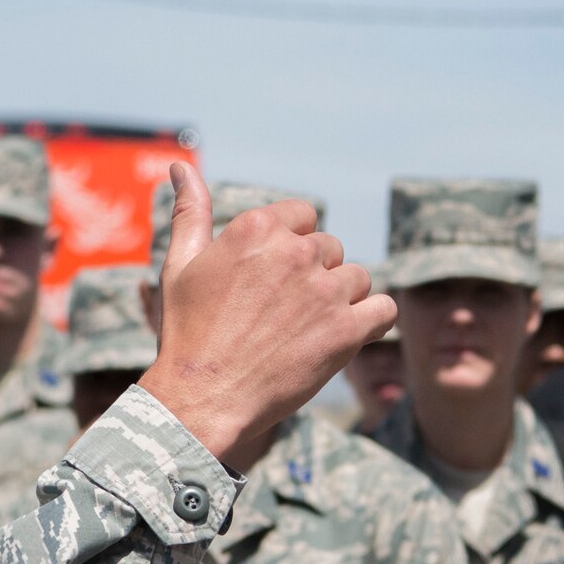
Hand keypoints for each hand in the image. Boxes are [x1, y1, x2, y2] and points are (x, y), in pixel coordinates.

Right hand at [139, 163, 389, 462]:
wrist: (202, 397)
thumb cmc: (187, 333)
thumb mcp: (179, 265)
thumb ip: (190, 212)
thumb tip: (182, 167)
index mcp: (257, 229)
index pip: (303, 216)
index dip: (292, 245)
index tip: (275, 278)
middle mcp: (294, 252)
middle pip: (330, 248)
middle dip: (314, 275)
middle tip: (283, 314)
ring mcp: (324, 291)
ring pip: (356, 278)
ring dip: (341, 299)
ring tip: (308, 329)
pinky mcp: (346, 330)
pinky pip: (383, 310)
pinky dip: (372, 321)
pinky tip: (347, 335)